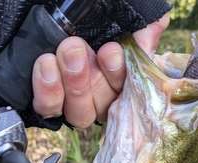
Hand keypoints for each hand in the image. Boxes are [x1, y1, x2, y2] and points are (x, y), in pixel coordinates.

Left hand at [32, 13, 169, 127]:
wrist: (57, 14)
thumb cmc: (92, 16)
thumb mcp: (121, 16)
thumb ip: (142, 28)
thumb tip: (152, 31)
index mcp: (123, 80)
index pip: (131, 92)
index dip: (120, 76)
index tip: (110, 52)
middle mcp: (101, 97)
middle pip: (104, 105)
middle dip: (92, 78)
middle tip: (75, 47)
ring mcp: (75, 104)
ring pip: (80, 112)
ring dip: (72, 85)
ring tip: (60, 53)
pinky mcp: (49, 103)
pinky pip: (50, 109)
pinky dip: (47, 92)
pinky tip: (45, 66)